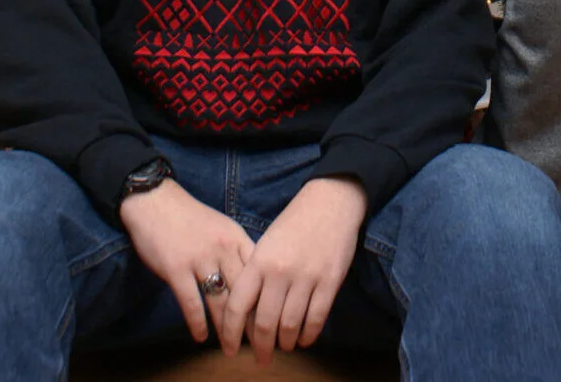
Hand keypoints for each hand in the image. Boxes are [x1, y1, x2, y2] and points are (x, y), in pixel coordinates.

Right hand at [120, 180, 254, 345]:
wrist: (155, 201)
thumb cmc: (189, 218)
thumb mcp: (221, 227)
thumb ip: (237, 251)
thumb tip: (255, 281)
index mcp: (236, 237)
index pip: (259, 274)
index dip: (266, 299)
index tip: (271, 320)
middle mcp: (222, 247)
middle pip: (243, 291)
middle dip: (250, 321)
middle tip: (256, 344)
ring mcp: (199, 258)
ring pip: (220, 301)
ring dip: (226, 329)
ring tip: (231, 348)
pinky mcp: (176, 268)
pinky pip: (191, 302)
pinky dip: (198, 323)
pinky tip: (201, 337)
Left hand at [220, 177, 367, 364]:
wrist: (330, 201)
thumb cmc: (294, 222)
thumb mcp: (266, 243)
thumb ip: (256, 274)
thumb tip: (246, 313)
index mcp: (259, 260)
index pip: (237, 306)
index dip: (231, 333)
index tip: (230, 350)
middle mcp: (279, 271)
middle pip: (264, 323)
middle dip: (260, 347)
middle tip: (261, 359)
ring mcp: (306, 277)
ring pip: (289, 326)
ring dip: (285, 343)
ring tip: (283, 347)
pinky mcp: (329, 282)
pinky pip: (315, 319)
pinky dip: (308, 335)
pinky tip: (303, 339)